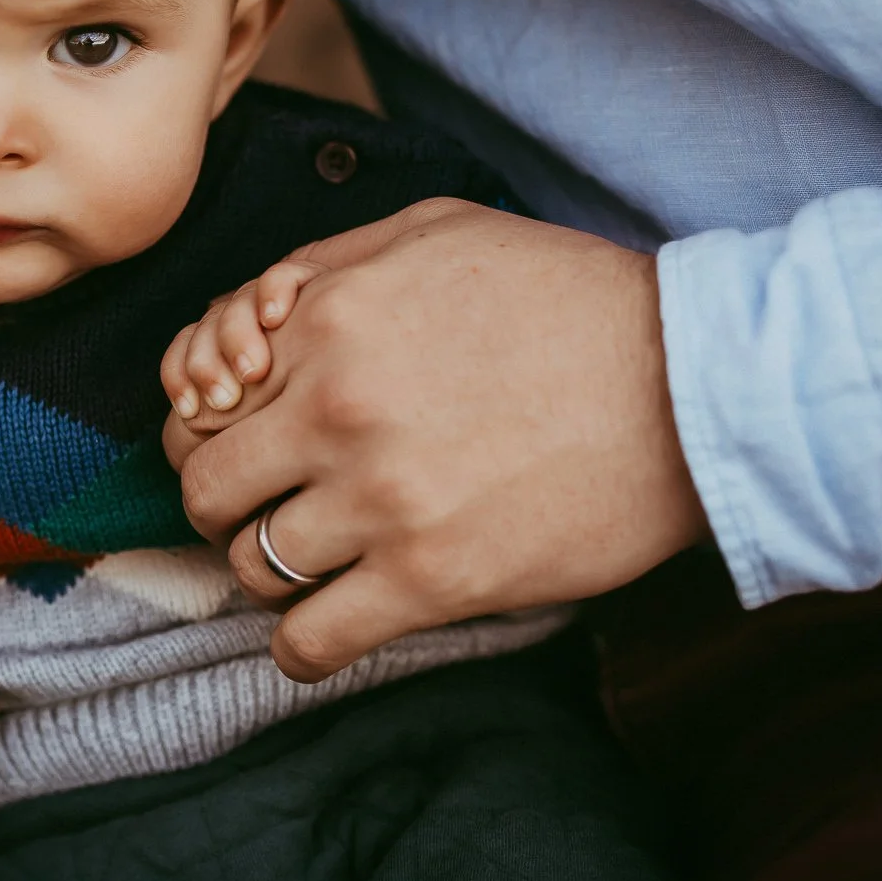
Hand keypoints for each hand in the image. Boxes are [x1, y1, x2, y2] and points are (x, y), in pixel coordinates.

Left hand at [162, 199, 708, 682]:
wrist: (690, 381)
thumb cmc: (563, 297)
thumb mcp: (432, 231)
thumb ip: (324, 266)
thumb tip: (249, 321)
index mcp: (321, 322)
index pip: (191, 402)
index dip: (205, 431)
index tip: (240, 446)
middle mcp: (333, 410)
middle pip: (205, 487)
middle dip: (222, 502)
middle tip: (264, 506)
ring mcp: (380, 500)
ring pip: (251, 566)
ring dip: (269, 571)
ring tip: (311, 561)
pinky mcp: (434, 579)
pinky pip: (313, 640)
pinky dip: (300, 649)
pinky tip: (322, 630)